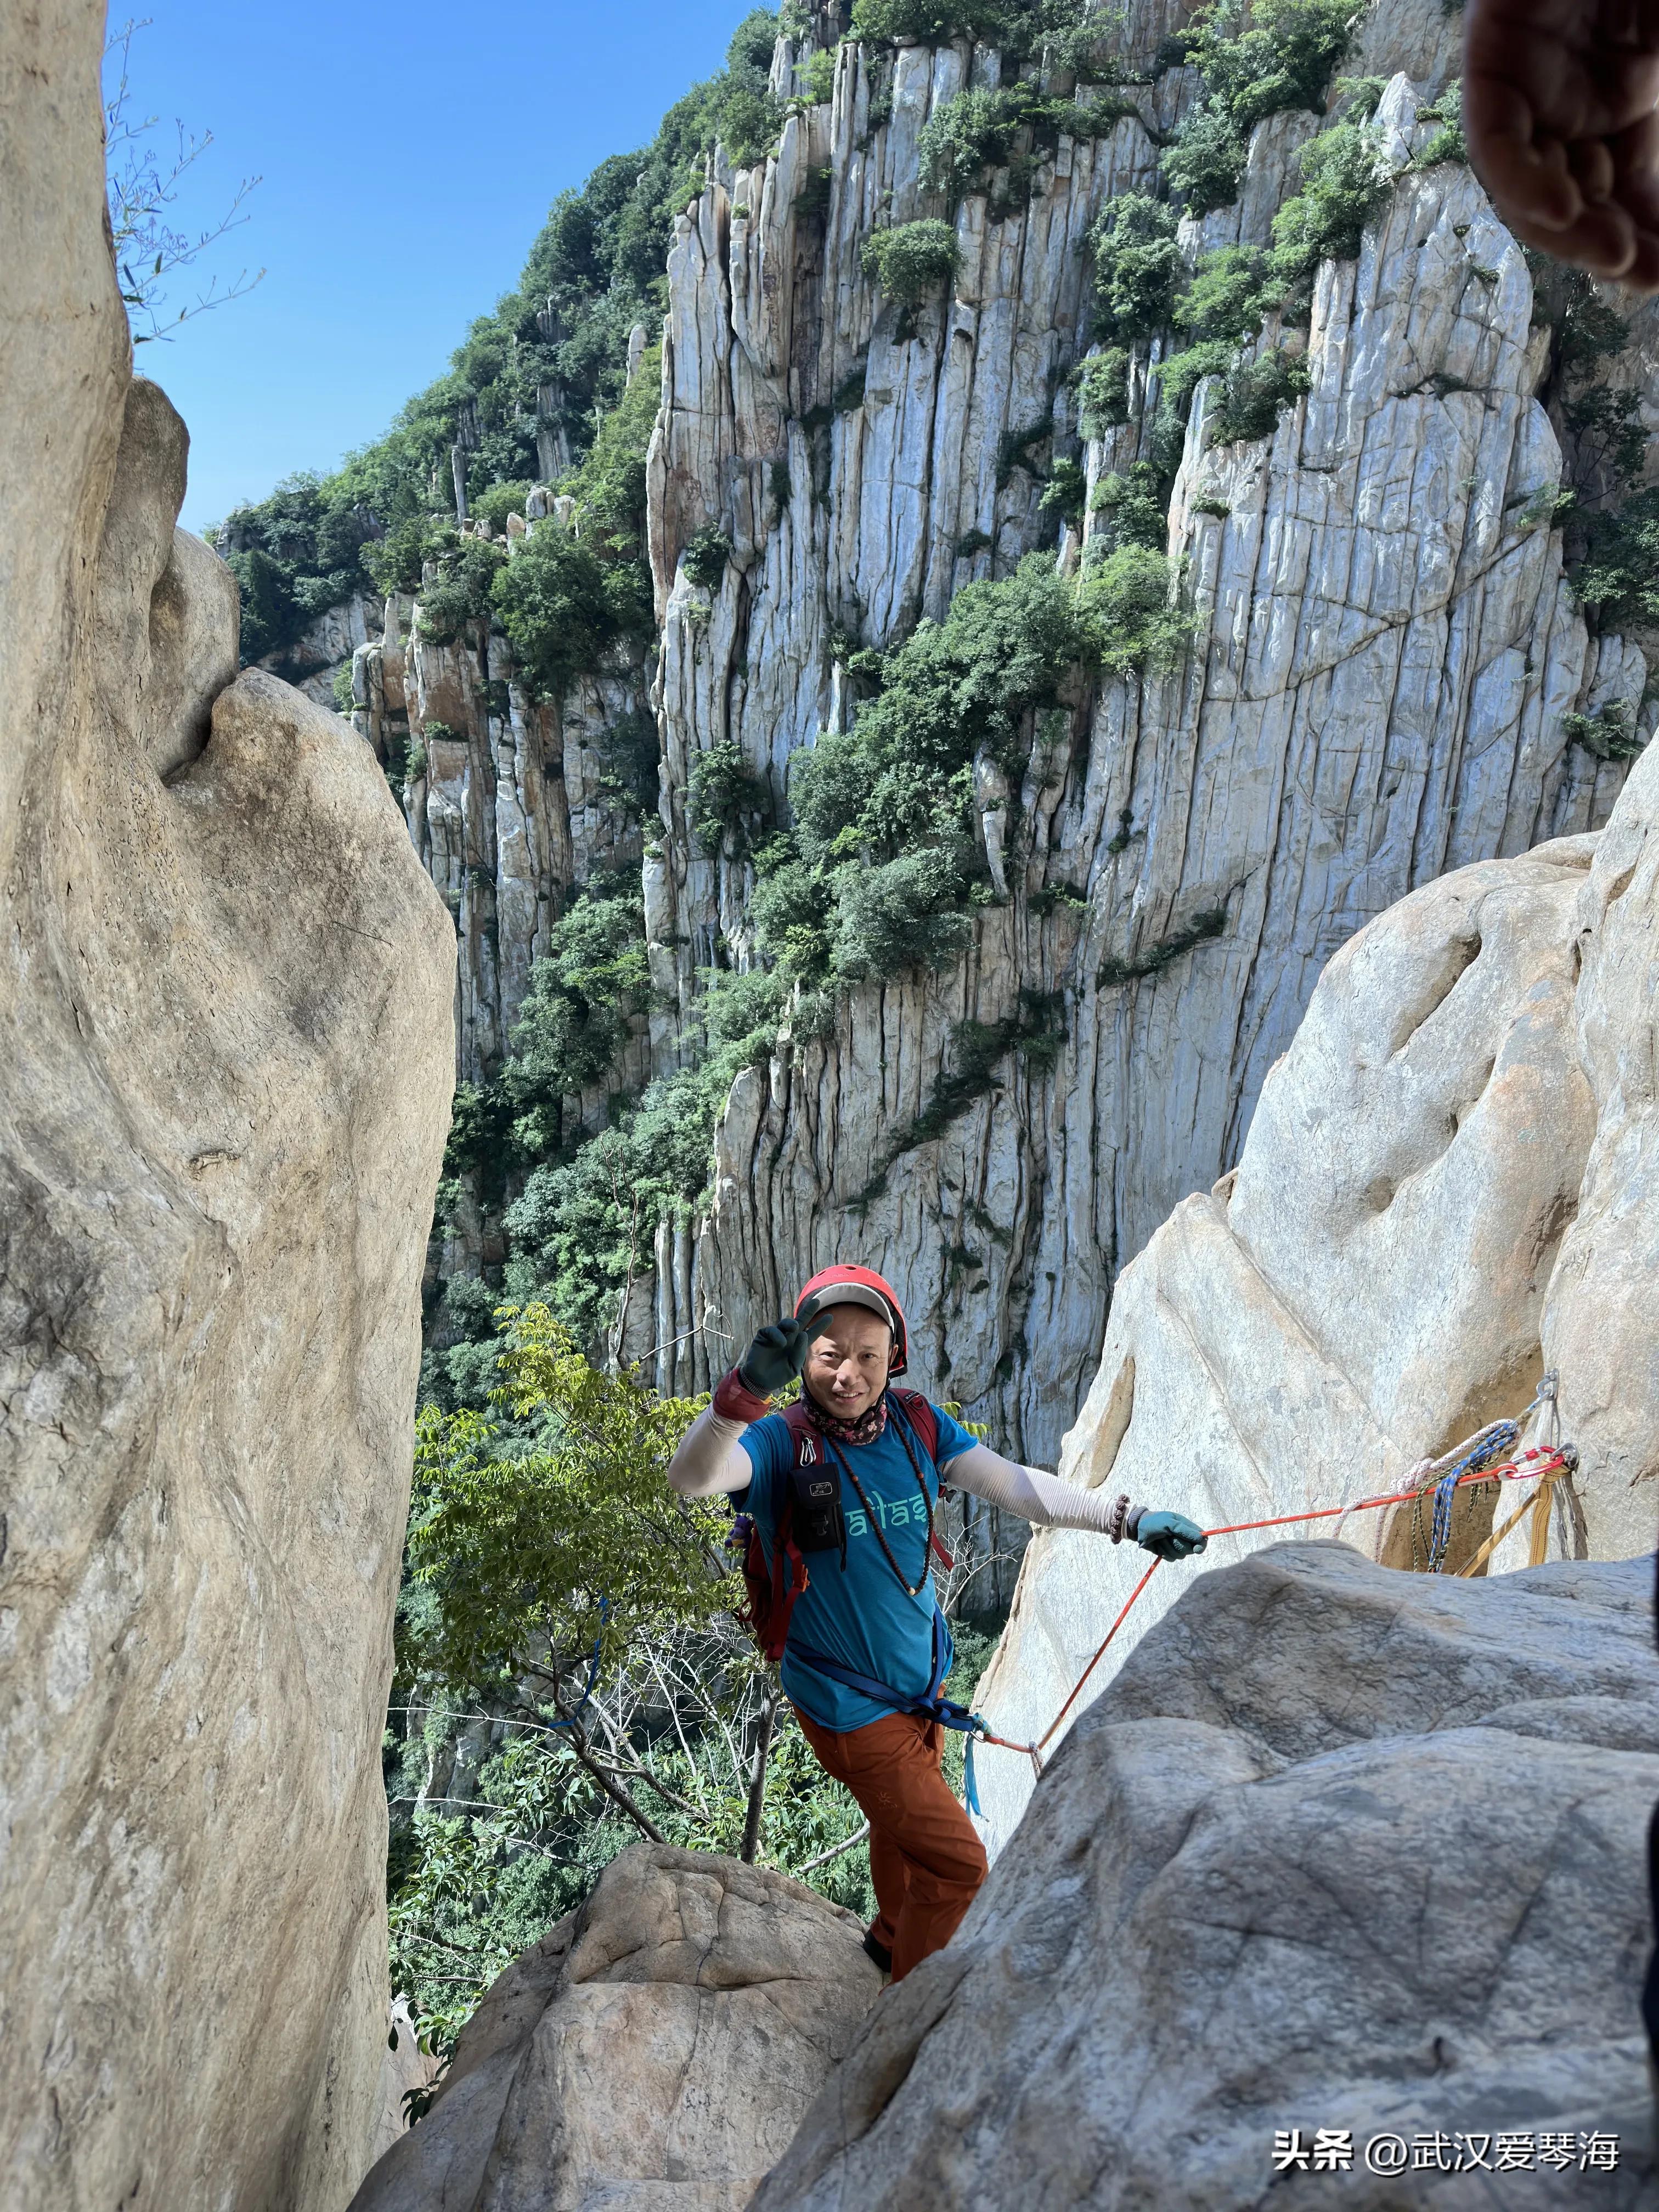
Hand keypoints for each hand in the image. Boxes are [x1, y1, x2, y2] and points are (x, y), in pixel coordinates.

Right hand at [738, 1315, 828, 1397]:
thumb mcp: (794, 1367)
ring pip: (785, 1323)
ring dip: (791, 1322)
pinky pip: (771, 1331)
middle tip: (817, 1301)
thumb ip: (800, 1352)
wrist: (761, 1381)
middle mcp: (789, 1338)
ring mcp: (776, 1336)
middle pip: (800, 1321)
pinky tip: (781, 1343)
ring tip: (795, 1326)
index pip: (811, 1333)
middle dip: (808, 1311)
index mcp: (798, 1345)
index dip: (820, 1325)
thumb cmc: (779, 1375)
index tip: (830, 1316)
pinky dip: (777, 1335)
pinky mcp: (764, 1337)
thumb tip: (803, 1333)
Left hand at [1135, 1510, 1206, 1560]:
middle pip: (1191, 1549)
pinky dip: (1164, 1552)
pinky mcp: (1168, 1553)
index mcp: (1186, 1527)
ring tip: (1161, 1538)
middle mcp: (1183, 1538)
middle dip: (1179, 1544)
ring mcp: (1176, 1546)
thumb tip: (1201, 1538)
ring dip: (1168, 1547)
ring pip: (1180, 1555)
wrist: (1138, 1528)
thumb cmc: (1154, 1522)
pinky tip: (1158, 1545)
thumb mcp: (1170, 1523)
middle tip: (1169, 1536)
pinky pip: (1171, 1558)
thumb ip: (1185, 1530)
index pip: (1201, 1538)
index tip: (1197, 1549)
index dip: (1201, 1545)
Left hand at [1464, 0, 1658, 287]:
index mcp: (1627, 100)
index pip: (1633, 194)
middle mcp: (1572, 103)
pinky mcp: (1491, 60)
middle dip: (1611, 245)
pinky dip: (1524, 181)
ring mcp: (1531, 85)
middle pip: (1582, 201)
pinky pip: (1496, 140)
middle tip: (1643, 276)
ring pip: (1532, 187)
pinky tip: (1562, 211)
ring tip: (1613, 255)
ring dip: (1569, 231)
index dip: (1650, 239)